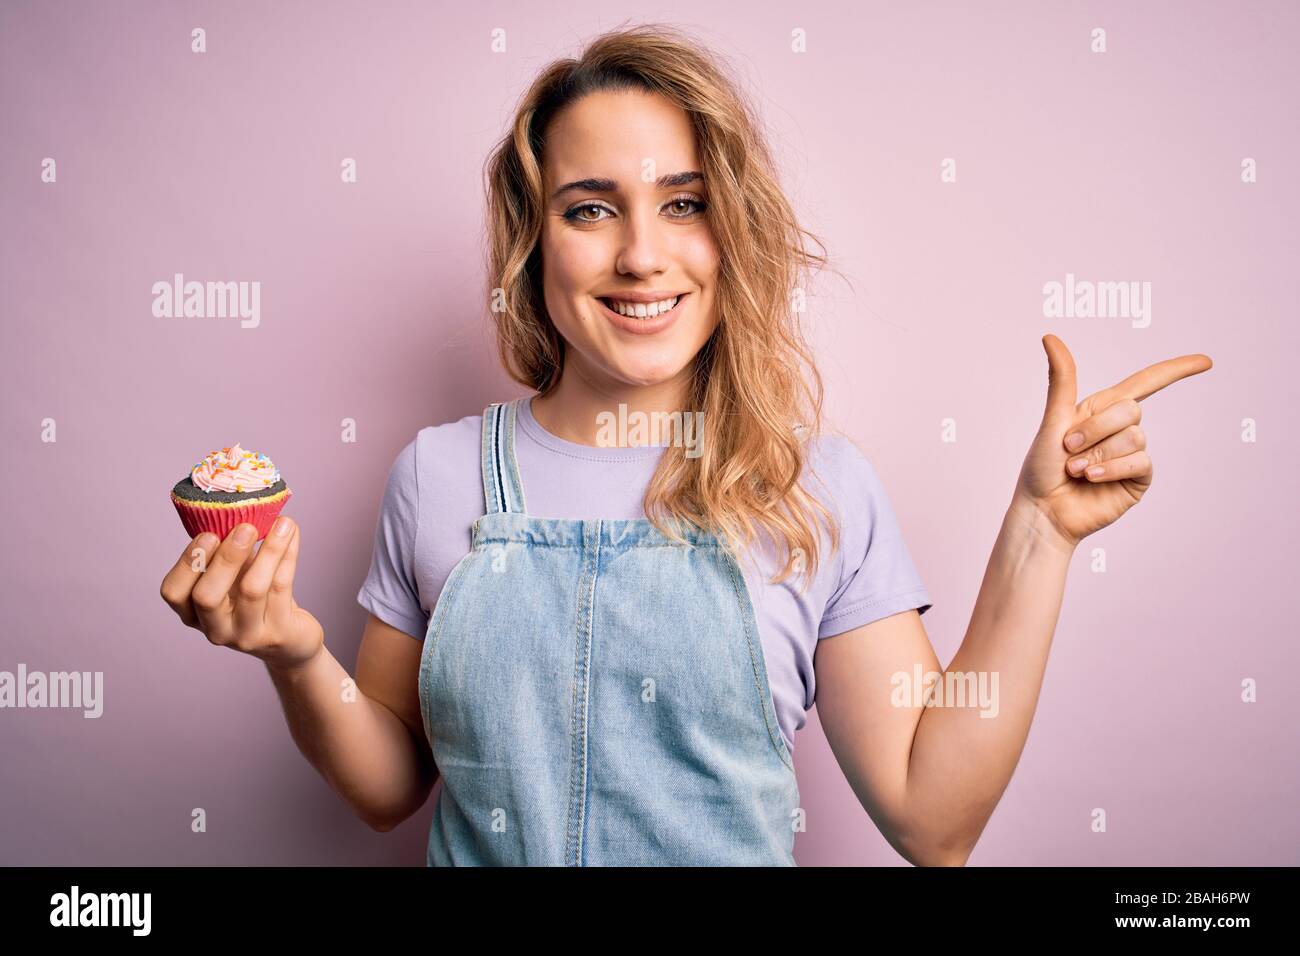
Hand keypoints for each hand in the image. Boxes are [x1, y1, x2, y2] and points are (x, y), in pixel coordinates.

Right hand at [160, 517, 323, 672]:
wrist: (289, 638)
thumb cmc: (253, 598)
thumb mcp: (233, 576)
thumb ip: (226, 550)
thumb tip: (236, 505)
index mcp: (193, 613)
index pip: (173, 593)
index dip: (187, 563)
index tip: (208, 534)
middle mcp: (215, 629)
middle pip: (207, 597)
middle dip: (225, 558)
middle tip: (245, 528)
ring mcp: (246, 635)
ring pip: (252, 591)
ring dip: (268, 551)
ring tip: (282, 523)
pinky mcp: (277, 634)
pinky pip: (281, 588)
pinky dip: (287, 556)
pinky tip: (291, 534)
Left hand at [1014, 334, 1212, 548]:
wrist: (1043, 510)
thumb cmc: (1041, 468)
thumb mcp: (1053, 419)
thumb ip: (1061, 380)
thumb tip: (1050, 336)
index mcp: (1101, 409)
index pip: (1146, 382)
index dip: (1176, 370)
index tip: (1206, 362)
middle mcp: (1120, 429)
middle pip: (1131, 409)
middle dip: (1095, 428)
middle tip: (1068, 448)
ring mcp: (1132, 454)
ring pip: (1134, 436)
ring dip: (1098, 453)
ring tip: (1076, 469)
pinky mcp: (1138, 478)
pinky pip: (1139, 461)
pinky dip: (1111, 468)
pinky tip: (1091, 479)